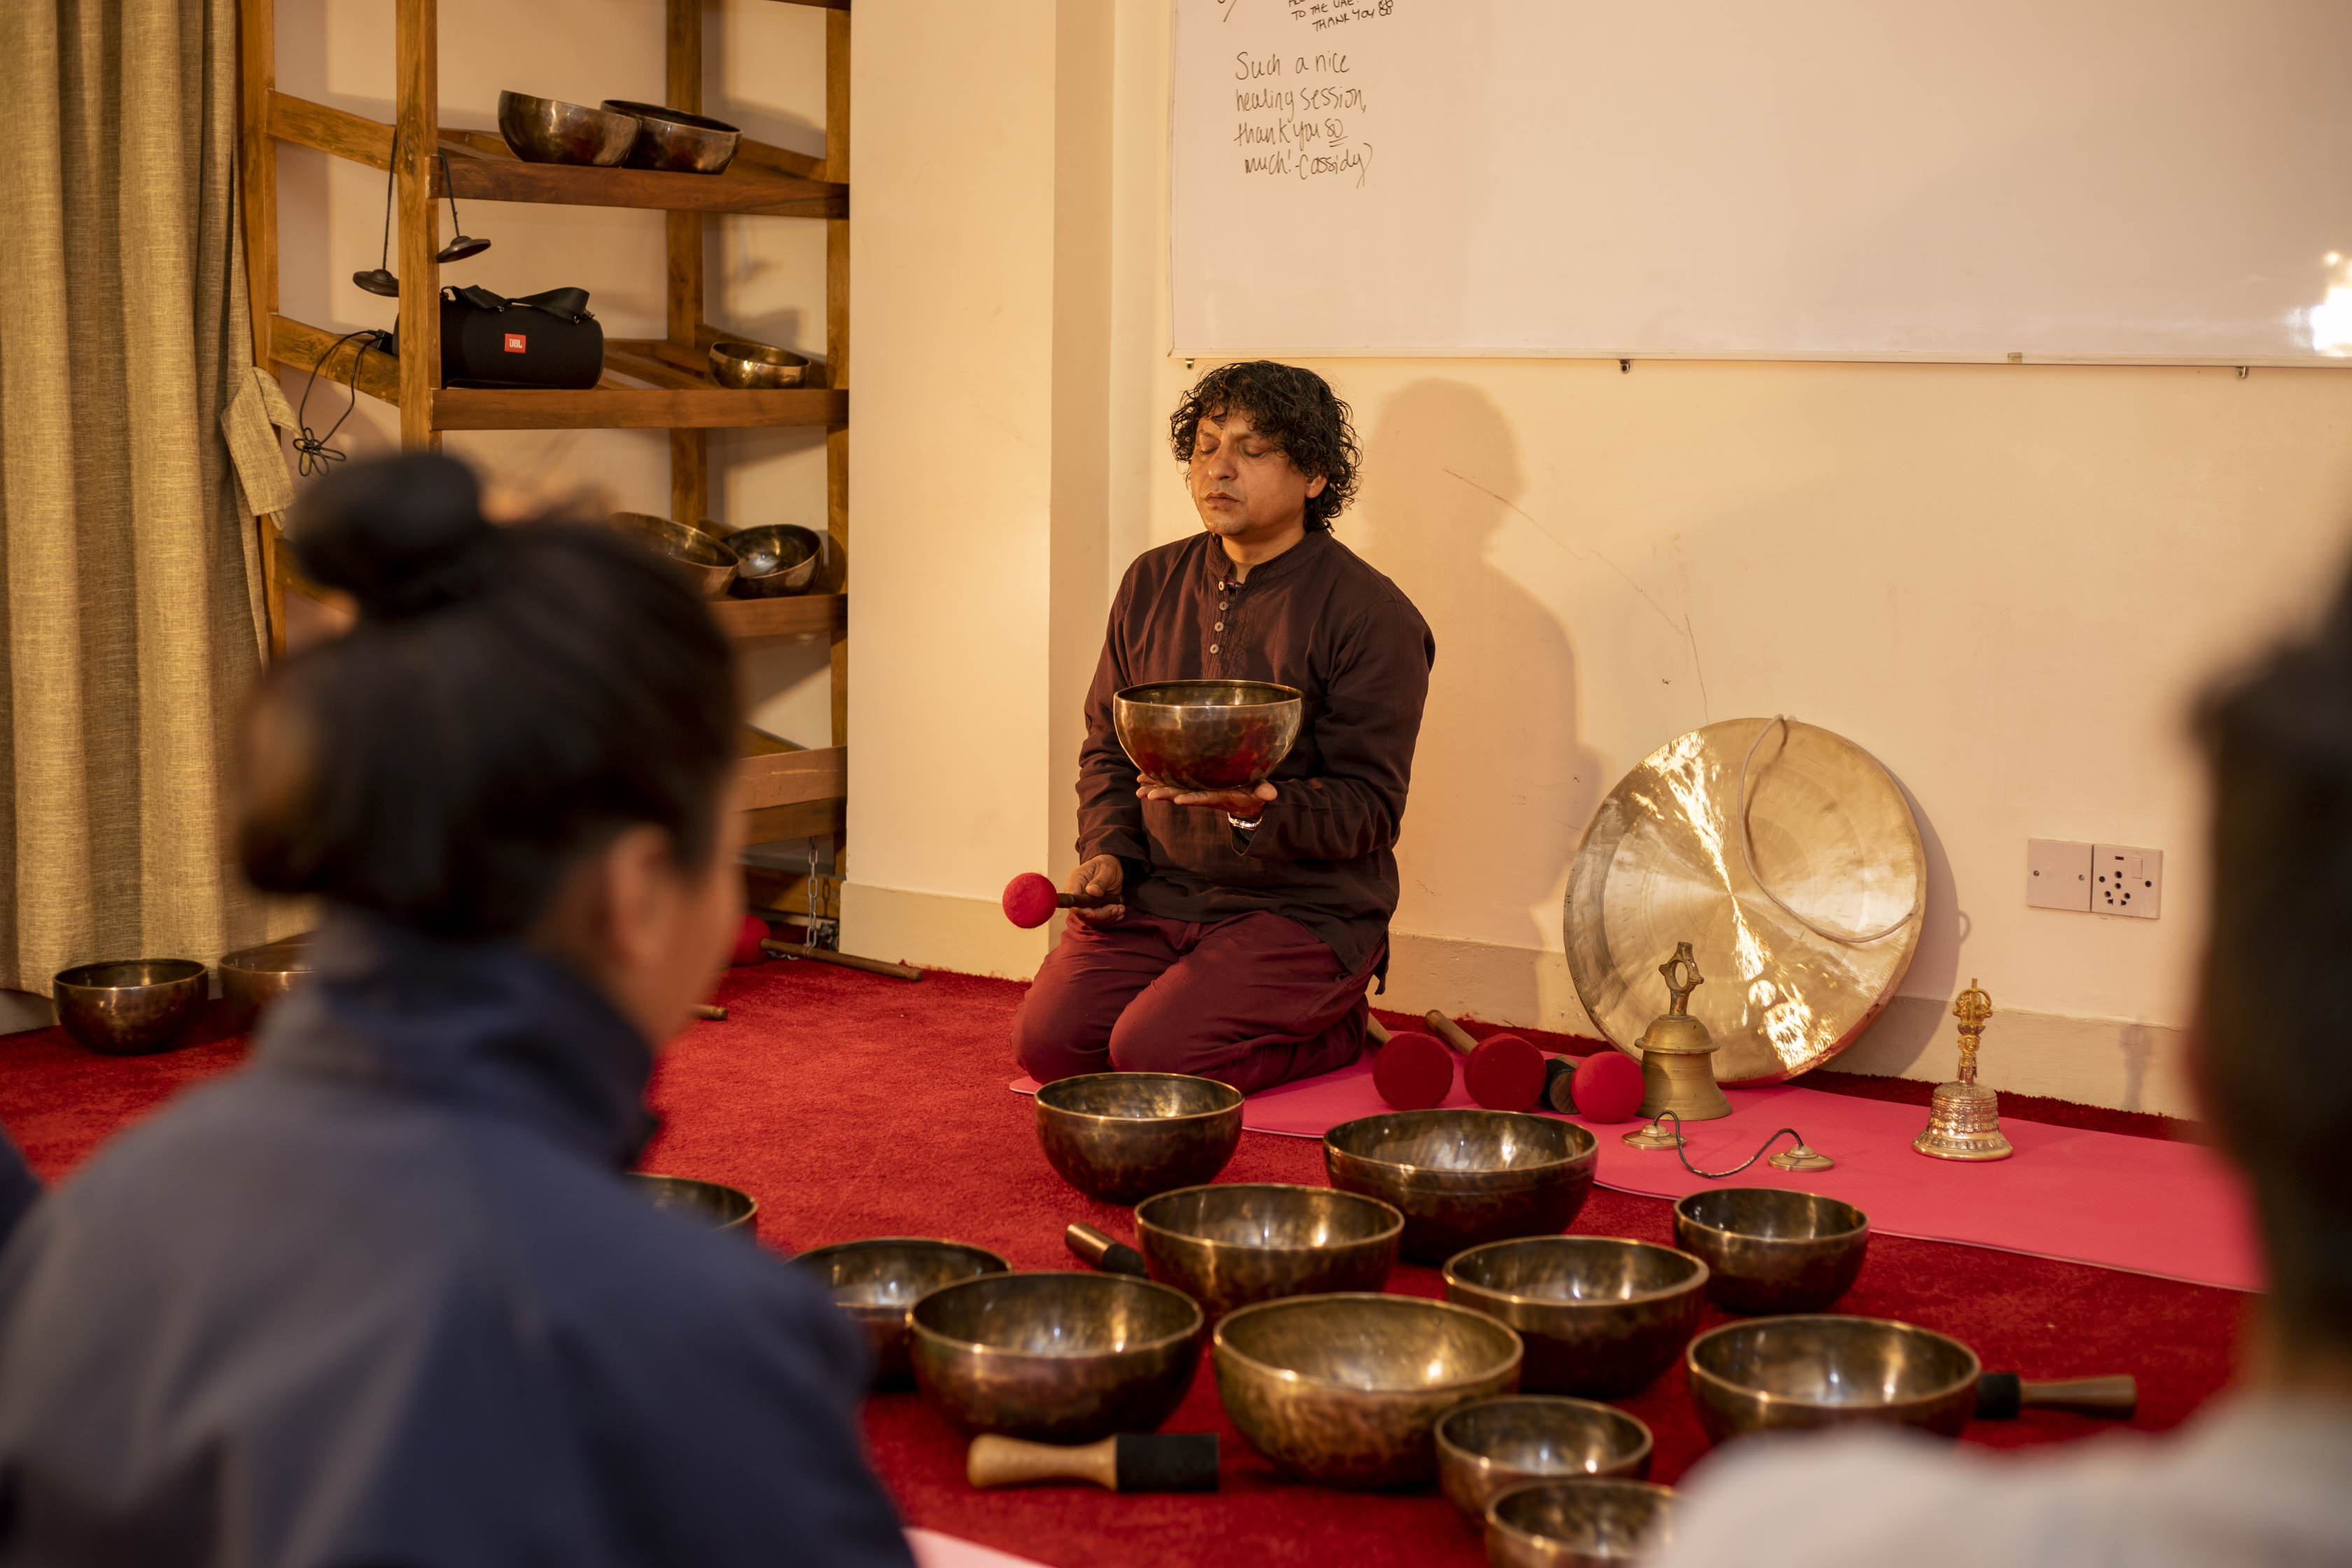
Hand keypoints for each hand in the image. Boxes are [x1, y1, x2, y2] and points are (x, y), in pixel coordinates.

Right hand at [1067, 854, 1125, 924]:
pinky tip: (1120, 912)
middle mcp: (1078, 895)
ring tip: (1121, 908)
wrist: (1111, 869)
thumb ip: (1099, 881)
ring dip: (1108, 917)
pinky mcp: (1093, 909)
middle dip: (1100, 915)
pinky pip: (1099, 919)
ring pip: (1091, 919)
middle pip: (1082, 913)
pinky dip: (1111, 918)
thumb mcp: (1106, 870)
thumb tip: (1092, 891)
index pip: (1072, 901)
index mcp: (1076, 882)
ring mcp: (1085, 903)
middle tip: (1116, 908)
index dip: (1081, 910)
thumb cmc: (1107, 866)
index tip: (1093, 913)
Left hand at [1137, 776, 1277, 818]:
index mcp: (1221, 797)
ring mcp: (1198, 791)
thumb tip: (1272, 794)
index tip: (1178, 801)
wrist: (1247, 802)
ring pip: (1174, 790)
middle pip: (1183, 795)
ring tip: (1138, 789)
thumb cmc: (1254, 794)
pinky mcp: (1194, 786)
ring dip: (1156, 788)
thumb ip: (1265, 792)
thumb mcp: (1261, 792)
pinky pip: (1173, 784)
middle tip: (1147, 795)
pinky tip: (1142, 778)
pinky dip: (1158, 781)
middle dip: (1165, 795)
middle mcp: (1205, 795)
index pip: (1205, 798)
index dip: (1192, 799)